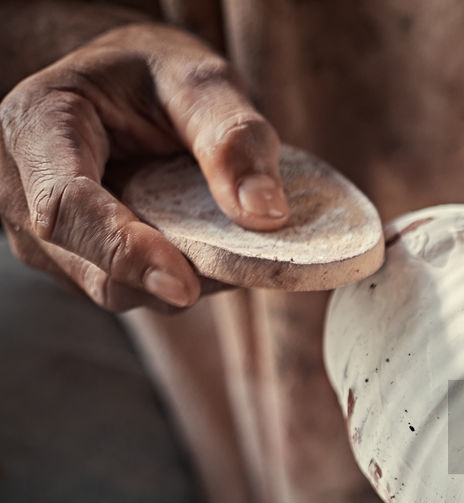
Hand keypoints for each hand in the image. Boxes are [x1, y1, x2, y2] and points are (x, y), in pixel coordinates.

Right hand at [0, 22, 288, 311]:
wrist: (126, 88)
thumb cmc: (157, 76)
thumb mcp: (202, 82)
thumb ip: (234, 137)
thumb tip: (265, 213)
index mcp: (37, 122)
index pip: (65, 205)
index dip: (125, 250)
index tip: (185, 283)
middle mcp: (19, 186)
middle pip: (92, 263)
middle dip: (171, 270)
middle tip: (242, 255)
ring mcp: (39, 232)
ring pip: (113, 288)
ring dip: (179, 278)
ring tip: (222, 234)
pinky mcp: (70, 261)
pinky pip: (127, 289)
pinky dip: (173, 277)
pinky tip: (200, 242)